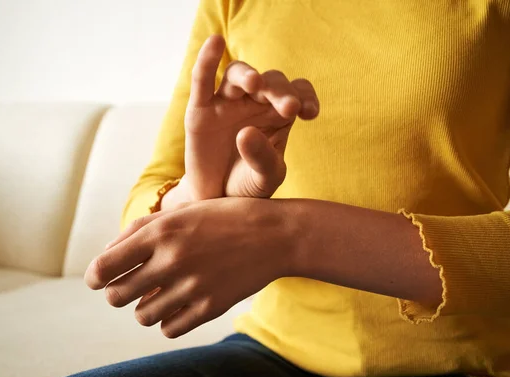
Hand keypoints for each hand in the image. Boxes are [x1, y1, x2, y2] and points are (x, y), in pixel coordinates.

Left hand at [85, 197, 296, 337]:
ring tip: (159, 295)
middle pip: (118, 295)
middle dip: (118, 292)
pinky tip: (178, 305)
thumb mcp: (183, 211)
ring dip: (145, 308)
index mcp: (161, 232)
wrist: (276, 235)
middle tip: (131, 287)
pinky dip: (168, 321)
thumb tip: (106, 257)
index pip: (105, 267)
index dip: (95, 277)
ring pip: (142, 316)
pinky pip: (169, 329)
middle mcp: (172, 260)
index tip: (99, 280)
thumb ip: (140, 230)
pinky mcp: (211, 307)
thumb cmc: (226, 217)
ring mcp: (192, 286)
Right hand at [182, 35, 318, 200]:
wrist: (216, 201)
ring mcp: (226, 104)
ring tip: (255, 84)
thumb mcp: (264, 179)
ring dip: (248, 75)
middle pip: (270, 82)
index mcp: (278, 115)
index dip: (305, 96)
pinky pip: (202, 80)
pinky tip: (215, 42)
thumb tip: (245, 132)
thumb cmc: (247, 185)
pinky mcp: (200, 110)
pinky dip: (207, 60)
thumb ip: (263, 158)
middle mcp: (255, 103)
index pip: (297, 92)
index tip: (309, 113)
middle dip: (280, 91)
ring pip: (238, 76)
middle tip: (288, 107)